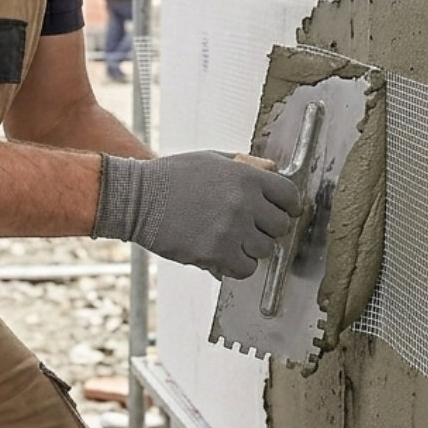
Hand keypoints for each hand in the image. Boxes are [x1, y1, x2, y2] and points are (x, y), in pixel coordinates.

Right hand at [92, 151, 302, 278]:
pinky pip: (246, 269)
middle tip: (250, 227)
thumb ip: (244, 165)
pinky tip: (223, 254)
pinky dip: (237, 266)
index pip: (289, 195)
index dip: (288, 206)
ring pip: (265, 250)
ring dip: (251, 248)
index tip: (283, 212)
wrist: (138, 198)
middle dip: (267, 228)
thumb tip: (272, 170)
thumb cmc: (171, 177)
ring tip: (231, 240)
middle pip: (280, 226)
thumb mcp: (212, 159)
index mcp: (245, 176)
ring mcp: (232, 229)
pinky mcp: (217, 252)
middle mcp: (244, 202)